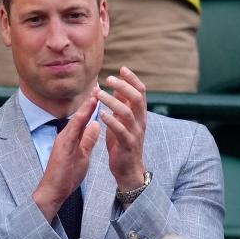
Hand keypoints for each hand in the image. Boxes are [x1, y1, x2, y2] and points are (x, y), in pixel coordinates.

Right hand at [32, 96, 99, 220]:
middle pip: (80, 115)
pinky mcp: (62, 147)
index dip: (93, 106)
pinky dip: (80, 121)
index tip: (103, 93)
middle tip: (99, 85)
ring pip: (76, 120)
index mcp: (72, 137)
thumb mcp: (82, 155)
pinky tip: (86, 113)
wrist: (53, 190)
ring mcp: (63, 140)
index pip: (85, 118)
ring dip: (85, 107)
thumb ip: (87, 140)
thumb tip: (95, 125)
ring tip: (95, 93)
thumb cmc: (67, 175)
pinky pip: (72, 131)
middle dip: (90, 101)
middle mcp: (67, 135)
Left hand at [94, 67, 147, 191]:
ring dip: (112, 101)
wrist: (128, 170)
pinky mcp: (128, 145)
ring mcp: (135, 133)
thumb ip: (122, 106)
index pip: (140, 92)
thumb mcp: (122, 122)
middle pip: (136, 98)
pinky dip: (111, 121)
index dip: (133, 79)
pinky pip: (121, 131)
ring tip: (99, 94)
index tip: (122, 68)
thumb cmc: (123, 143)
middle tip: (109, 78)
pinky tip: (101, 114)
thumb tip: (118, 88)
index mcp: (139, 114)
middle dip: (123, 86)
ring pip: (127, 113)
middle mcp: (140, 121)